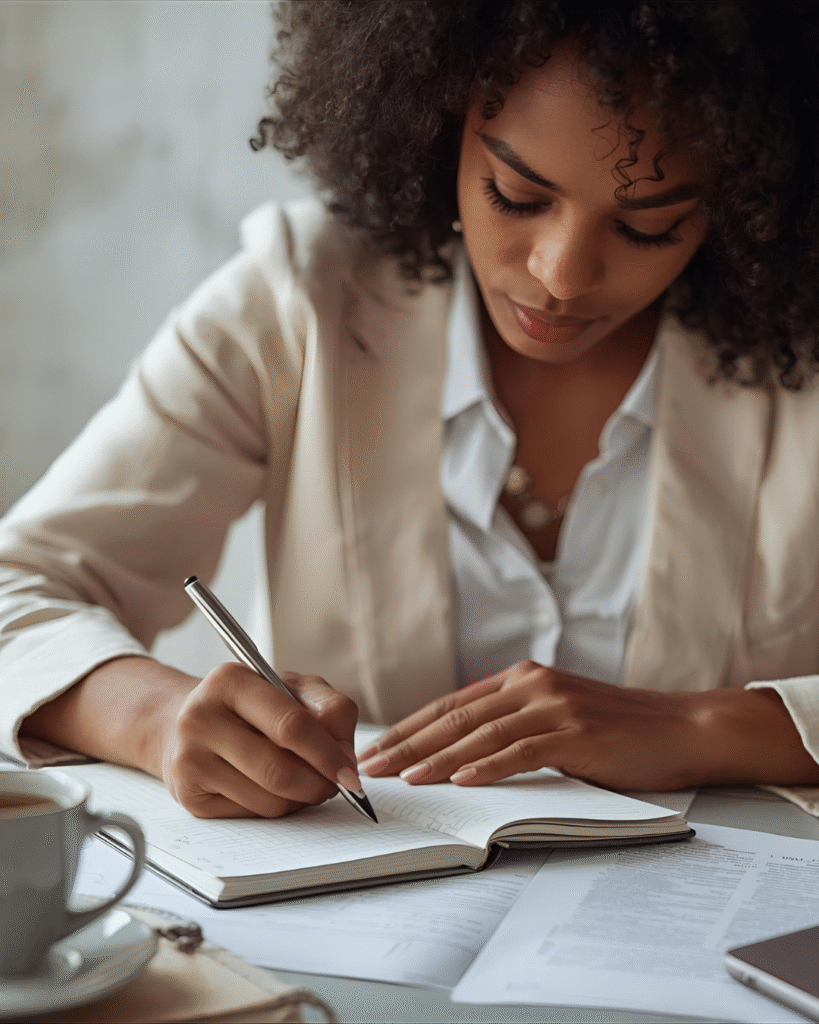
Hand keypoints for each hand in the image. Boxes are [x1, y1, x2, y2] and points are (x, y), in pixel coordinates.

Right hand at [157, 662, 360, 817]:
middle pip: (279, 770)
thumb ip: (329, 709)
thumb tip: (345, 758)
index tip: (350, 773)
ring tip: (303, 782)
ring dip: (300, 799)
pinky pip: (252, 815)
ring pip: (269, 800)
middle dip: (318, 784)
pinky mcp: (189, 796)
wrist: (186, 725)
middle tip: (334, 784)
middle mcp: (201, 718)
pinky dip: (276, 808)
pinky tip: (271, 788)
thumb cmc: (250, 706)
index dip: (328, 753)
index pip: (291, 725)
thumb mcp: (291, 688)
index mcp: (230, 680)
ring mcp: (190, 759)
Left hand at [358, 660, 711, 791]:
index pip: (451, 705)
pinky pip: (521, 752)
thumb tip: (462, 754)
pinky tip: (460, 781)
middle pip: (455, 718)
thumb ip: (515, 724)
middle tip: (370, 766)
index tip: (377, 748)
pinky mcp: (576, 732)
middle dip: (407, 744)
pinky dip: (487, 767)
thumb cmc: (618, 731)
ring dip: (436, 758)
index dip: (409, 728)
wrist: (682, 727)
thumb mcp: (558, 716)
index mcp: (521, 679)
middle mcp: (531, 685)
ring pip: (481, 734)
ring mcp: (554, 706)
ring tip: (403, 778)